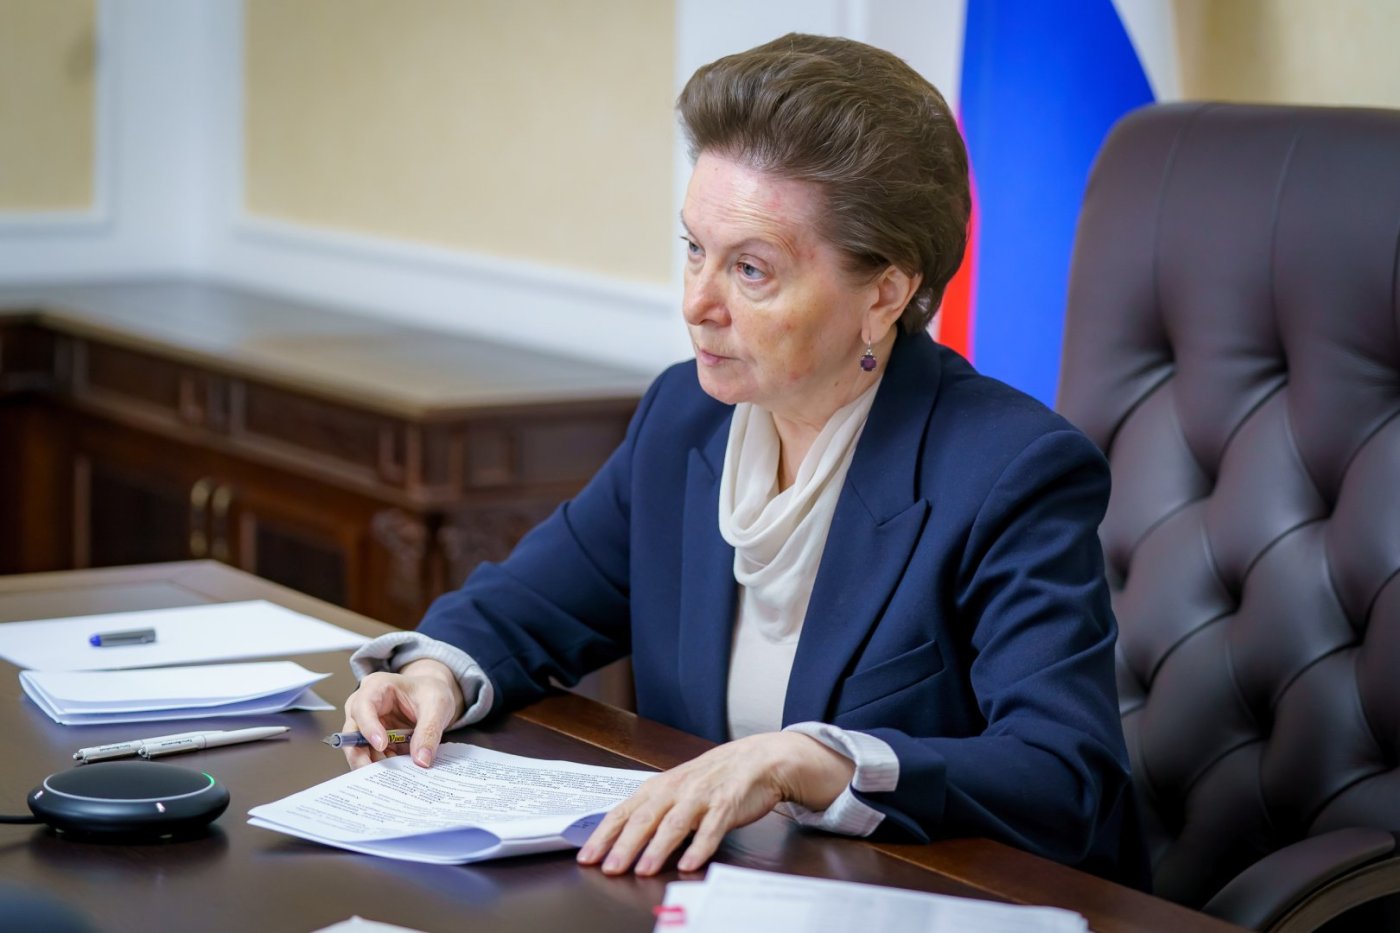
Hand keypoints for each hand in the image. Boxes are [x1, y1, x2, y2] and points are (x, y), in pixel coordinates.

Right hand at [340, 659, 464, 769]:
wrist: (436, 695)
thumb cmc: (431, 691)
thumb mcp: (437, 705)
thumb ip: (429, 731)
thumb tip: (421, 759)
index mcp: (377, 686)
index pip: (363, 706)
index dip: (368, 727)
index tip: (381, 745)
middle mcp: (365, 705)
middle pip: (352, 731)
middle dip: (360, 754)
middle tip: (373, 773)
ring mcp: (368, 724)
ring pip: (359, 748)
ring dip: (373, 764)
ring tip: (390, 777)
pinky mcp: (375, 740)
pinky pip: (373, 756)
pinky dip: (383, 767)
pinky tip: (394, 776)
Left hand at [576, 732, 853, 875]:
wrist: (757, 758)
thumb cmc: (712, 778)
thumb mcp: (676, 791)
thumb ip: (652, 813)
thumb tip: (620, 841)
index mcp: (658, 787)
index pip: (623, 812)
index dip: (604, 835)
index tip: (586, 857)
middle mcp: (676, 789)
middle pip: (644, 818)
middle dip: (624, 845)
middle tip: (608, 868)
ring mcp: (701, 794)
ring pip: (675, 822)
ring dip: (658, 847)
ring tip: (643, 869)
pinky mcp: (728, 802)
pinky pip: (712, 827)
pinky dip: (700, 846)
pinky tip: (690, 864)